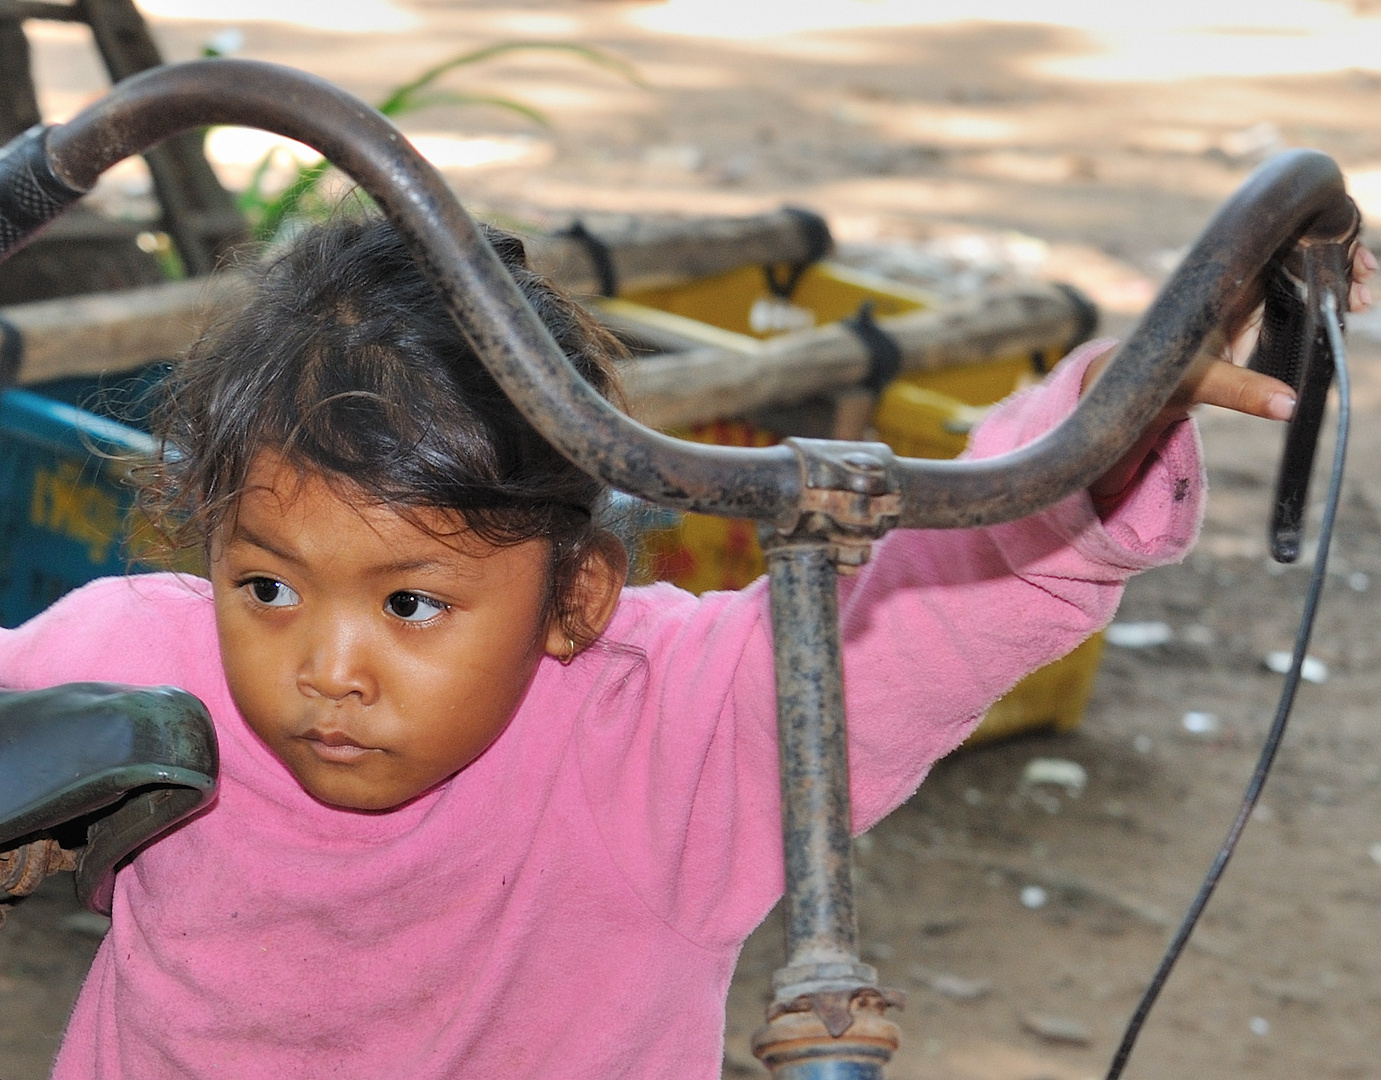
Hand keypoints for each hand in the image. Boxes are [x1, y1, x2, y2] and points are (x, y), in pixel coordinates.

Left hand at [1084, 243, 1375, 507]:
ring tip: (1361, 299)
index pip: (1279, 240)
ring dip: (1336, 276)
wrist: (1133, 388)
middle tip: (1366, 282)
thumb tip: (1290, 405)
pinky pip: (1296, 291)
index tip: (1352, 260)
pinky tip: (1349, 307)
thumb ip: (1244, 392)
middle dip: (1338, 256)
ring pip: (1302, 268)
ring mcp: (1246, 292)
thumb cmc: (1158, 376)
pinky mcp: (1252, 311)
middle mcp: (1235, 277)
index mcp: (1222, 278)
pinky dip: (1323, 295)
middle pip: (1298, 248)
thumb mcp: (1203, 382)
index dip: (1321, 239)